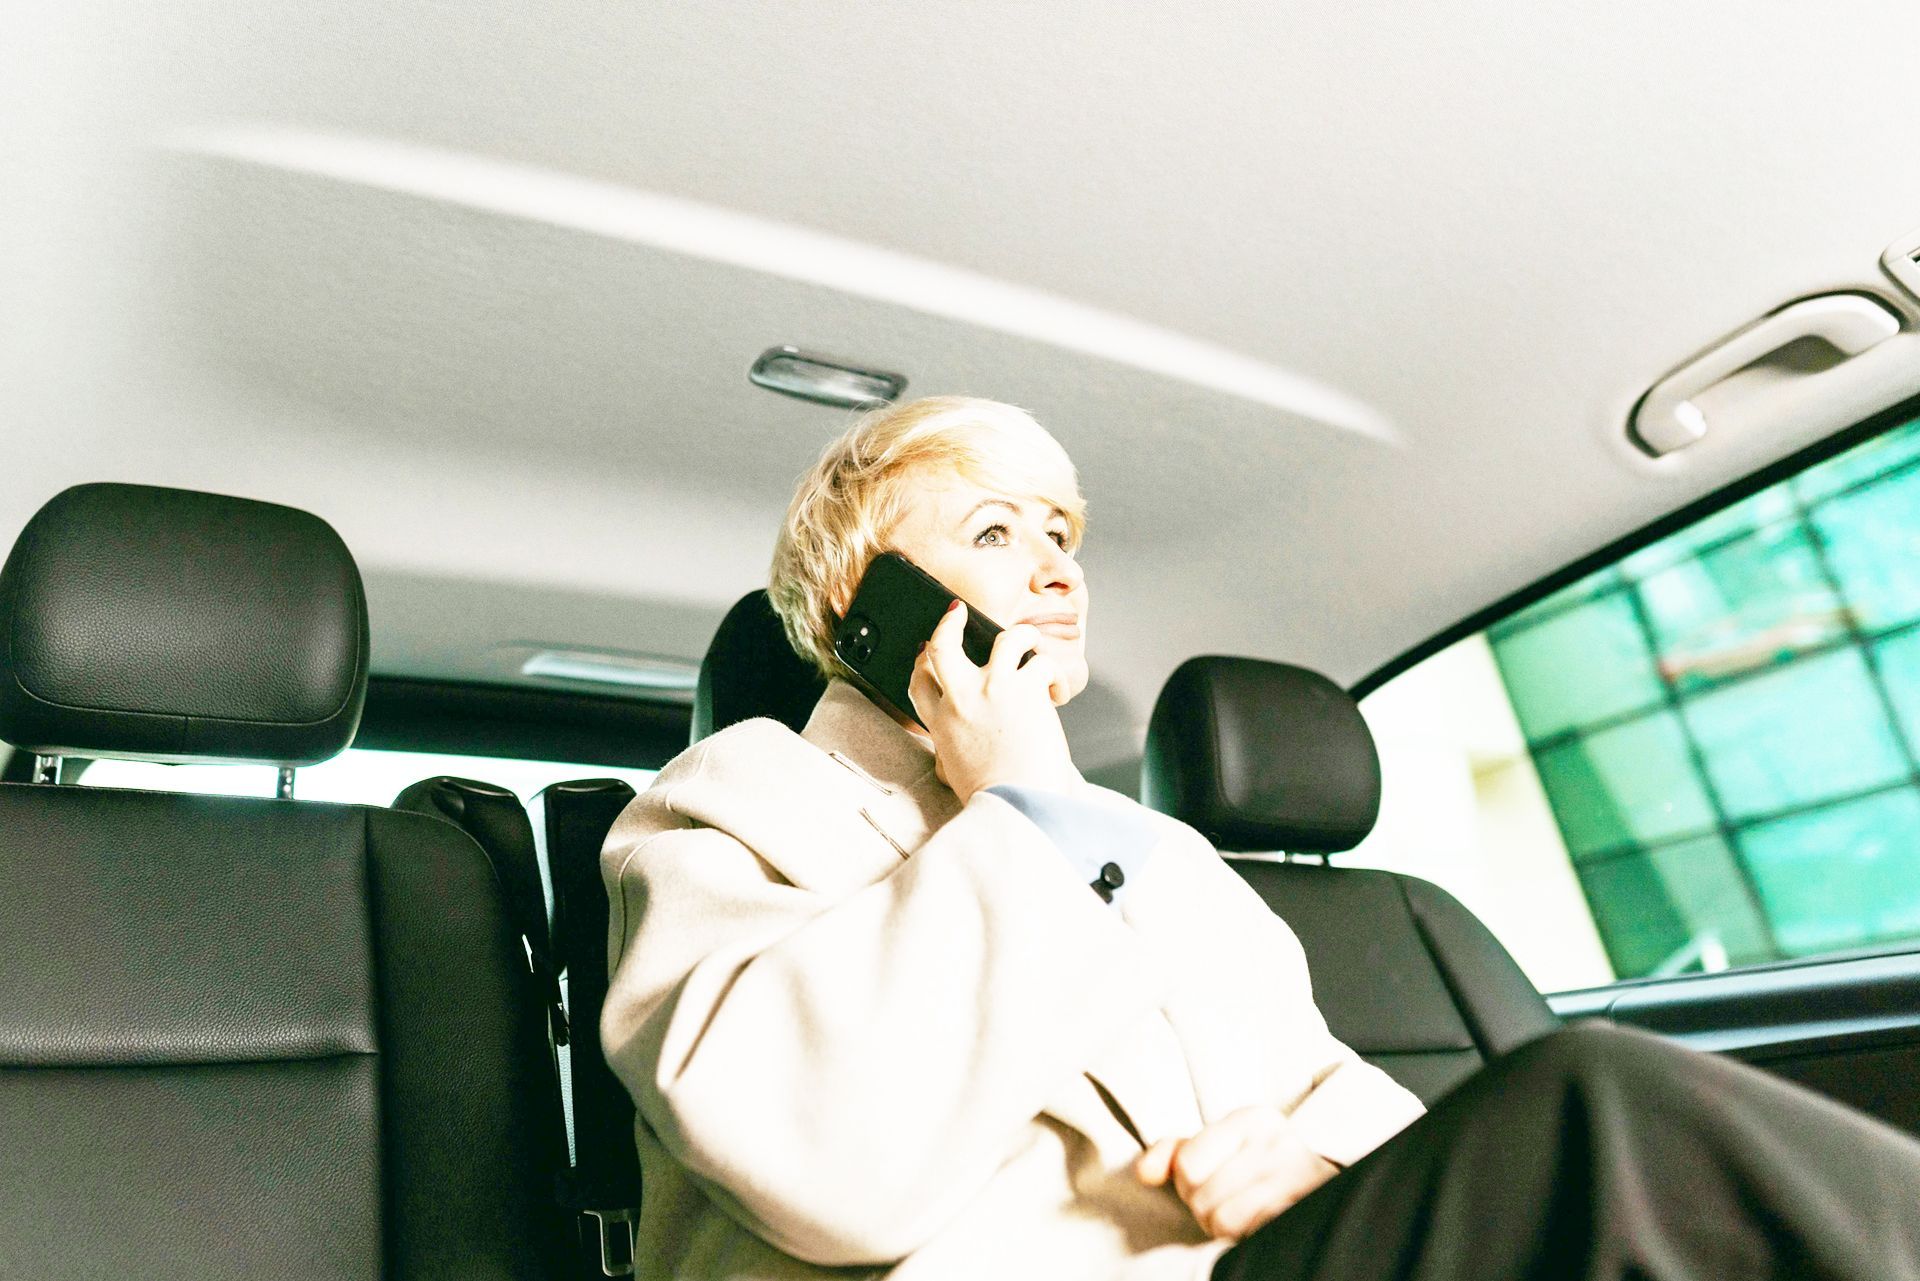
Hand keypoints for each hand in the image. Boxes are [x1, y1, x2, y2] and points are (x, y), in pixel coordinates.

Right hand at [909, 601, 1075, 802]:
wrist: (1019, 806)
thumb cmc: (995, 800)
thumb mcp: (956, 774)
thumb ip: (952, 754)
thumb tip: (950, 756)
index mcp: (940, 724)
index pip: (919, 681)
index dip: (922, 661)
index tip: (928, 649)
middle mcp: (961, 700)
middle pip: (943, 645)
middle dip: (949, 623)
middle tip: (958, 612)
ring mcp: (993, 688)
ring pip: (1005, 638)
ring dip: (1023, 636)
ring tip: (1032, 642)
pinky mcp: (1026, 688)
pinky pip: (1042, 662)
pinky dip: (1055, 673)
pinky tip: (1058, 690)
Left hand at [1134, 1107, 1338, 1239]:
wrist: (1325, 1184)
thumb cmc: (1258, 1165)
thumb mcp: (1218, 1146)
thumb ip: (1174, 1153)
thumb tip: (1144, 1173)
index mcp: (1250, 1119)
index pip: (1187, 1164)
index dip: (1188, 1184)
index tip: (1209, 1182)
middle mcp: (1275, 1140)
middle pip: (1202, 1195)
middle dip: (1206, 1209)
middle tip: (1228, 1204)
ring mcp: (1295, 1175)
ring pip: (1224, 1219)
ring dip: (1224, 1228)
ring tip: (1242, 1217)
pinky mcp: (1305, 1208)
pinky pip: (1252, 1233)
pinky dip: (1247, 1237)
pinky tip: (1259, 1226)